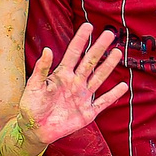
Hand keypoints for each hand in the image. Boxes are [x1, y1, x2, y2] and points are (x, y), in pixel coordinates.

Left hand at [16, 23, 129, 144]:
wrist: (35, 129)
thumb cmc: (31, 105)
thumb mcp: (34, 86)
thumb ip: (41, 69)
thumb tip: (47, 49)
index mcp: (61, 75)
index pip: (73, 53)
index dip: (80, 39)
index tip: (88, 26)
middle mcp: (74, 83)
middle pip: (90, 62)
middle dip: (99, 48)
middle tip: (110, 34)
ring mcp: (83, 97)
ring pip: (99, 78)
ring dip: (108, 66)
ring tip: (118, 53)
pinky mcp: (88, 112)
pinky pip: (103, 102)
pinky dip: (114, 95)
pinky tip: (124, 86)